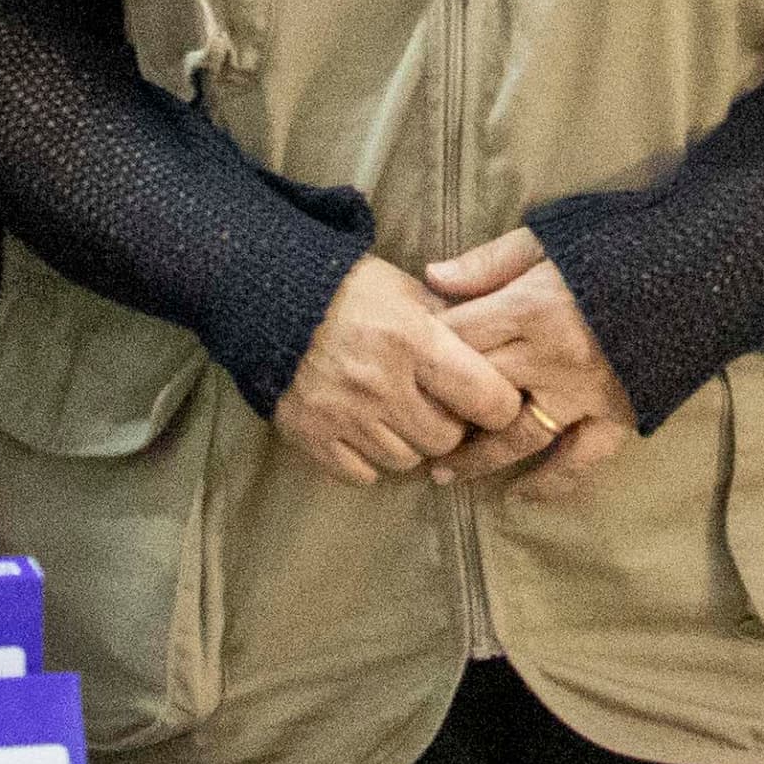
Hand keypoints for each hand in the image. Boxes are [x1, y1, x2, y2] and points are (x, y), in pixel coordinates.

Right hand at [272, 257, 528, 486]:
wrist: (265, 297)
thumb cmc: (348, 290)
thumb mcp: (407, 289)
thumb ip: (452, 320)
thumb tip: (495, 349)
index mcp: (412, 339)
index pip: (486, 399)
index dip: (498, 403)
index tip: (491, 397)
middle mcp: (380, 383)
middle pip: (446, 439)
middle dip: (450, 425)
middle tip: (437, 405)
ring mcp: (343, 415)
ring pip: (405, 461)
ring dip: (409, 443)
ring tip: (398, 414)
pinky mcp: (310, 436)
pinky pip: (362, 474)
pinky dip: (369, 459)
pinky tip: (365, 429)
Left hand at [423, 231, 643, 501]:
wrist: (705, 267)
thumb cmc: (624, 244)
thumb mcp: (552, 238)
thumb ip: (491, 262)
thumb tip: (432, 279)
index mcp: (532, 307)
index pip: (458, 337)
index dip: (425, 348)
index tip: (404, 358)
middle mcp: (551, 358)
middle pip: (476, 391)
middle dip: (438, 407)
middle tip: (407, 421)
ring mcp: (584, 393)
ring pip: (516, 437)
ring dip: (476, 459)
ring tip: (441, 473)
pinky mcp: (618, 414)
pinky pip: (579, 460)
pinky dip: (550, 482)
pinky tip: (520, 495)